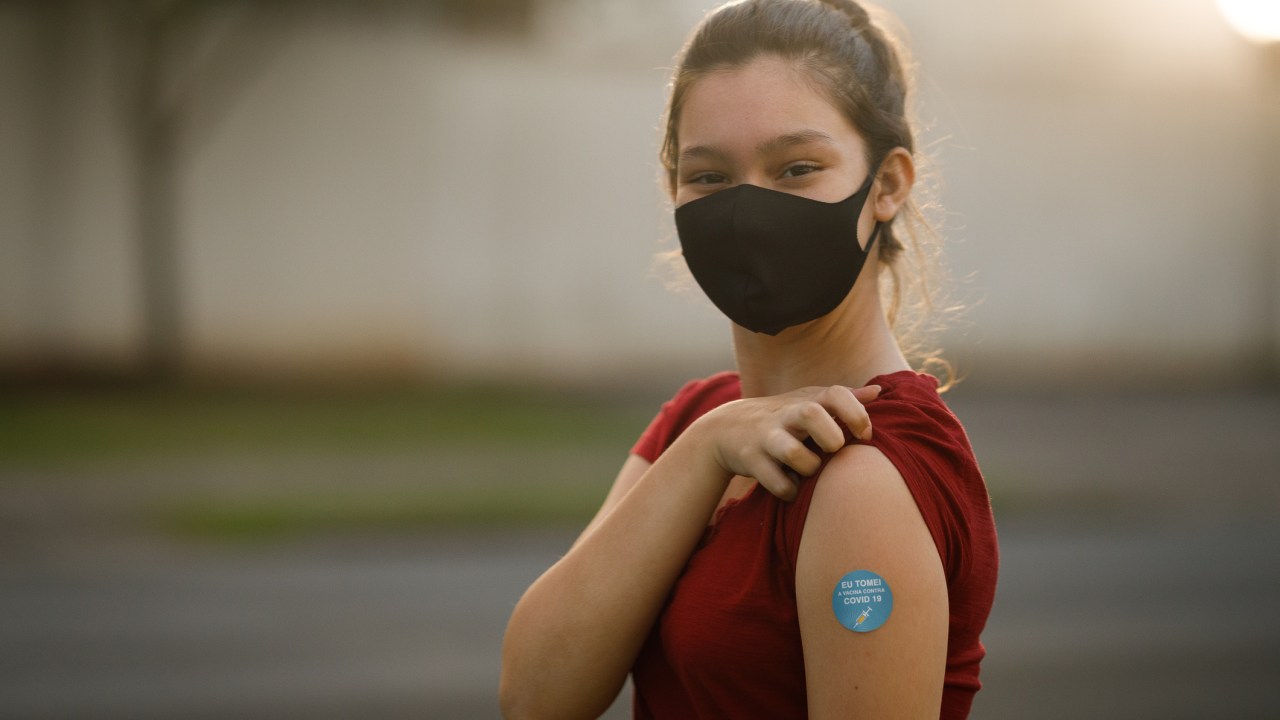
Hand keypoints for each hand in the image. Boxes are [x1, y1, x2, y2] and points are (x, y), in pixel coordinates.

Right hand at [693, 384, 880, 500]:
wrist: (726, 428)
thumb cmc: (783, 418)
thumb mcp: (809, 402)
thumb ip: (844, 400)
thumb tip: (879, 393)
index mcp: (806, 400)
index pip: (836, 394)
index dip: (857, 414)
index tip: (864, 435)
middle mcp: (786, 415)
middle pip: (811, 414)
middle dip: (830, 437)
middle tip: (833, 449)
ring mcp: (766, 437)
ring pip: (792, 452)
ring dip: (808, 467)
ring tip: (810, 471)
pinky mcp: (751, 460)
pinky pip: (778, 482)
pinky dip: (790, 490)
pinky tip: (792, 487)